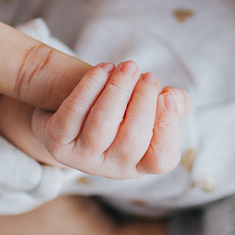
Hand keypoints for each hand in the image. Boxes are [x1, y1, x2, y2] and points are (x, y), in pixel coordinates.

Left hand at [34, 61, 189, 178]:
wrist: (66, 115)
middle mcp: (112, 168)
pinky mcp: (58, 142)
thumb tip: (175, 98)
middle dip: (142, 101)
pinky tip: (104, 68)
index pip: (162, 160)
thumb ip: (172, 106)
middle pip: (132, 140)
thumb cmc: (117, 113)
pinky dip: (91, 86)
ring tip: (128, 66)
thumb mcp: (146, 112)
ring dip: (118, 89)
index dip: (168, 128)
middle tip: (147, 75)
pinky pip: (74, 113)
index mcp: (140, 163)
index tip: (166, 95)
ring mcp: (82, 158)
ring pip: (102, 125)